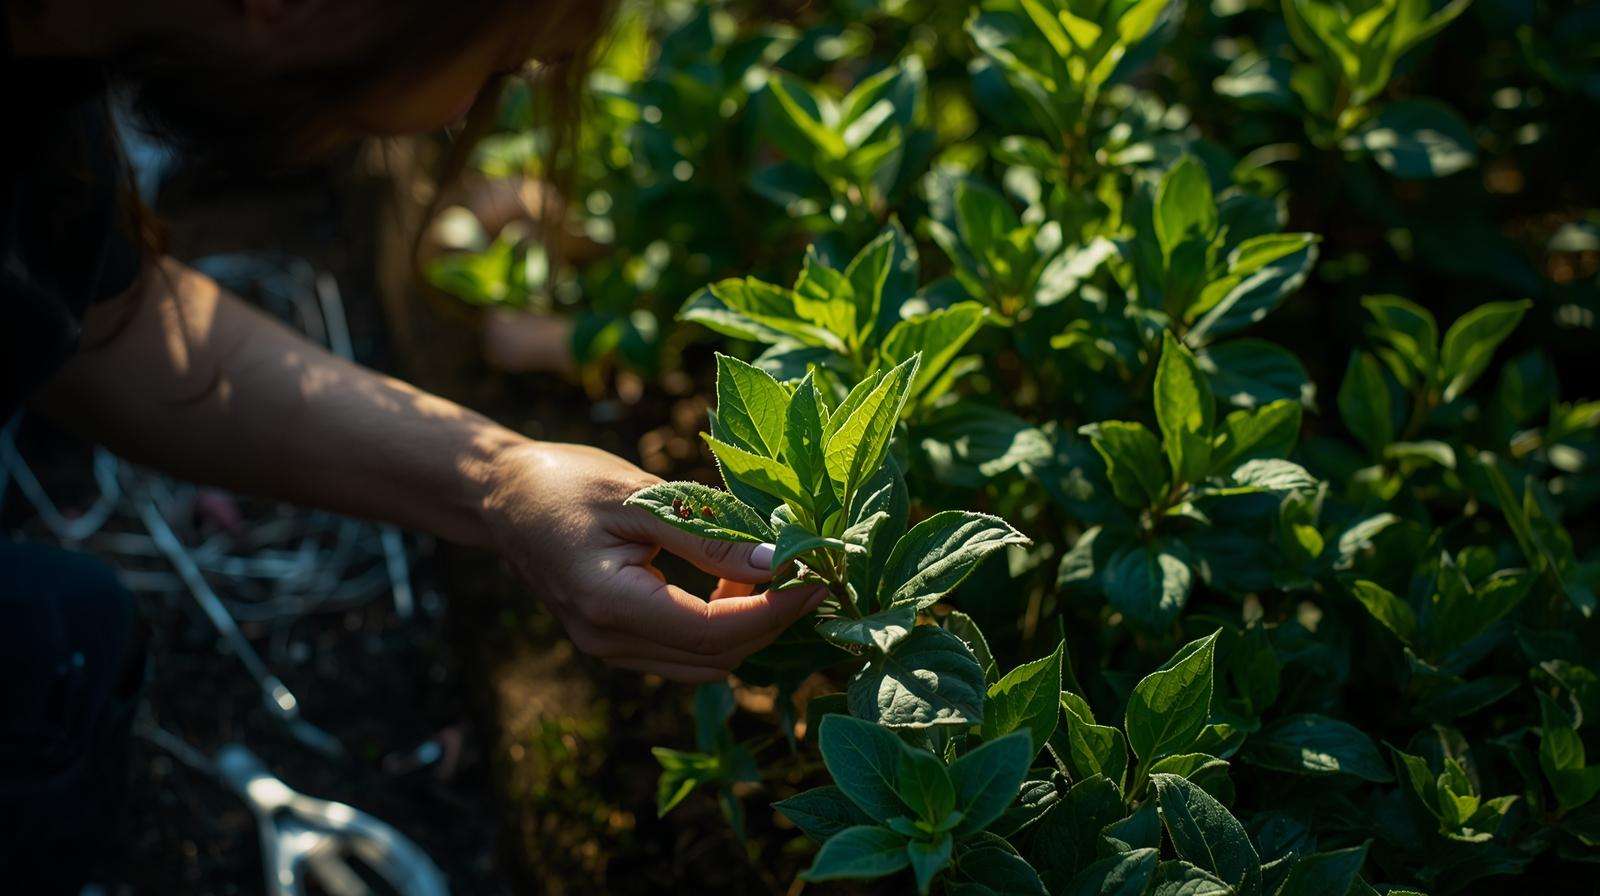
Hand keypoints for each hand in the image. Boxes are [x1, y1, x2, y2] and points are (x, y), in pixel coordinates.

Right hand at [478, 440, 825, 681]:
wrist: (501, 495)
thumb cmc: (566, 481)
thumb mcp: (640, 496)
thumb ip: (709, 536)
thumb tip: (779, 564)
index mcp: (609, 603)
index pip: (715, 630)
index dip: (776, 609)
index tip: (818, 576)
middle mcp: (608, 641)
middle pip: (717, 656)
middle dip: (772, 619)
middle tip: (807, 569)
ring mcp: (609, 650)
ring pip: (705, 663)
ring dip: (748, 626)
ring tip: (768, 571)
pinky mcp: (615, 643)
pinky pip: (684, 653)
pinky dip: (720, 626)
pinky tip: (732, 581)